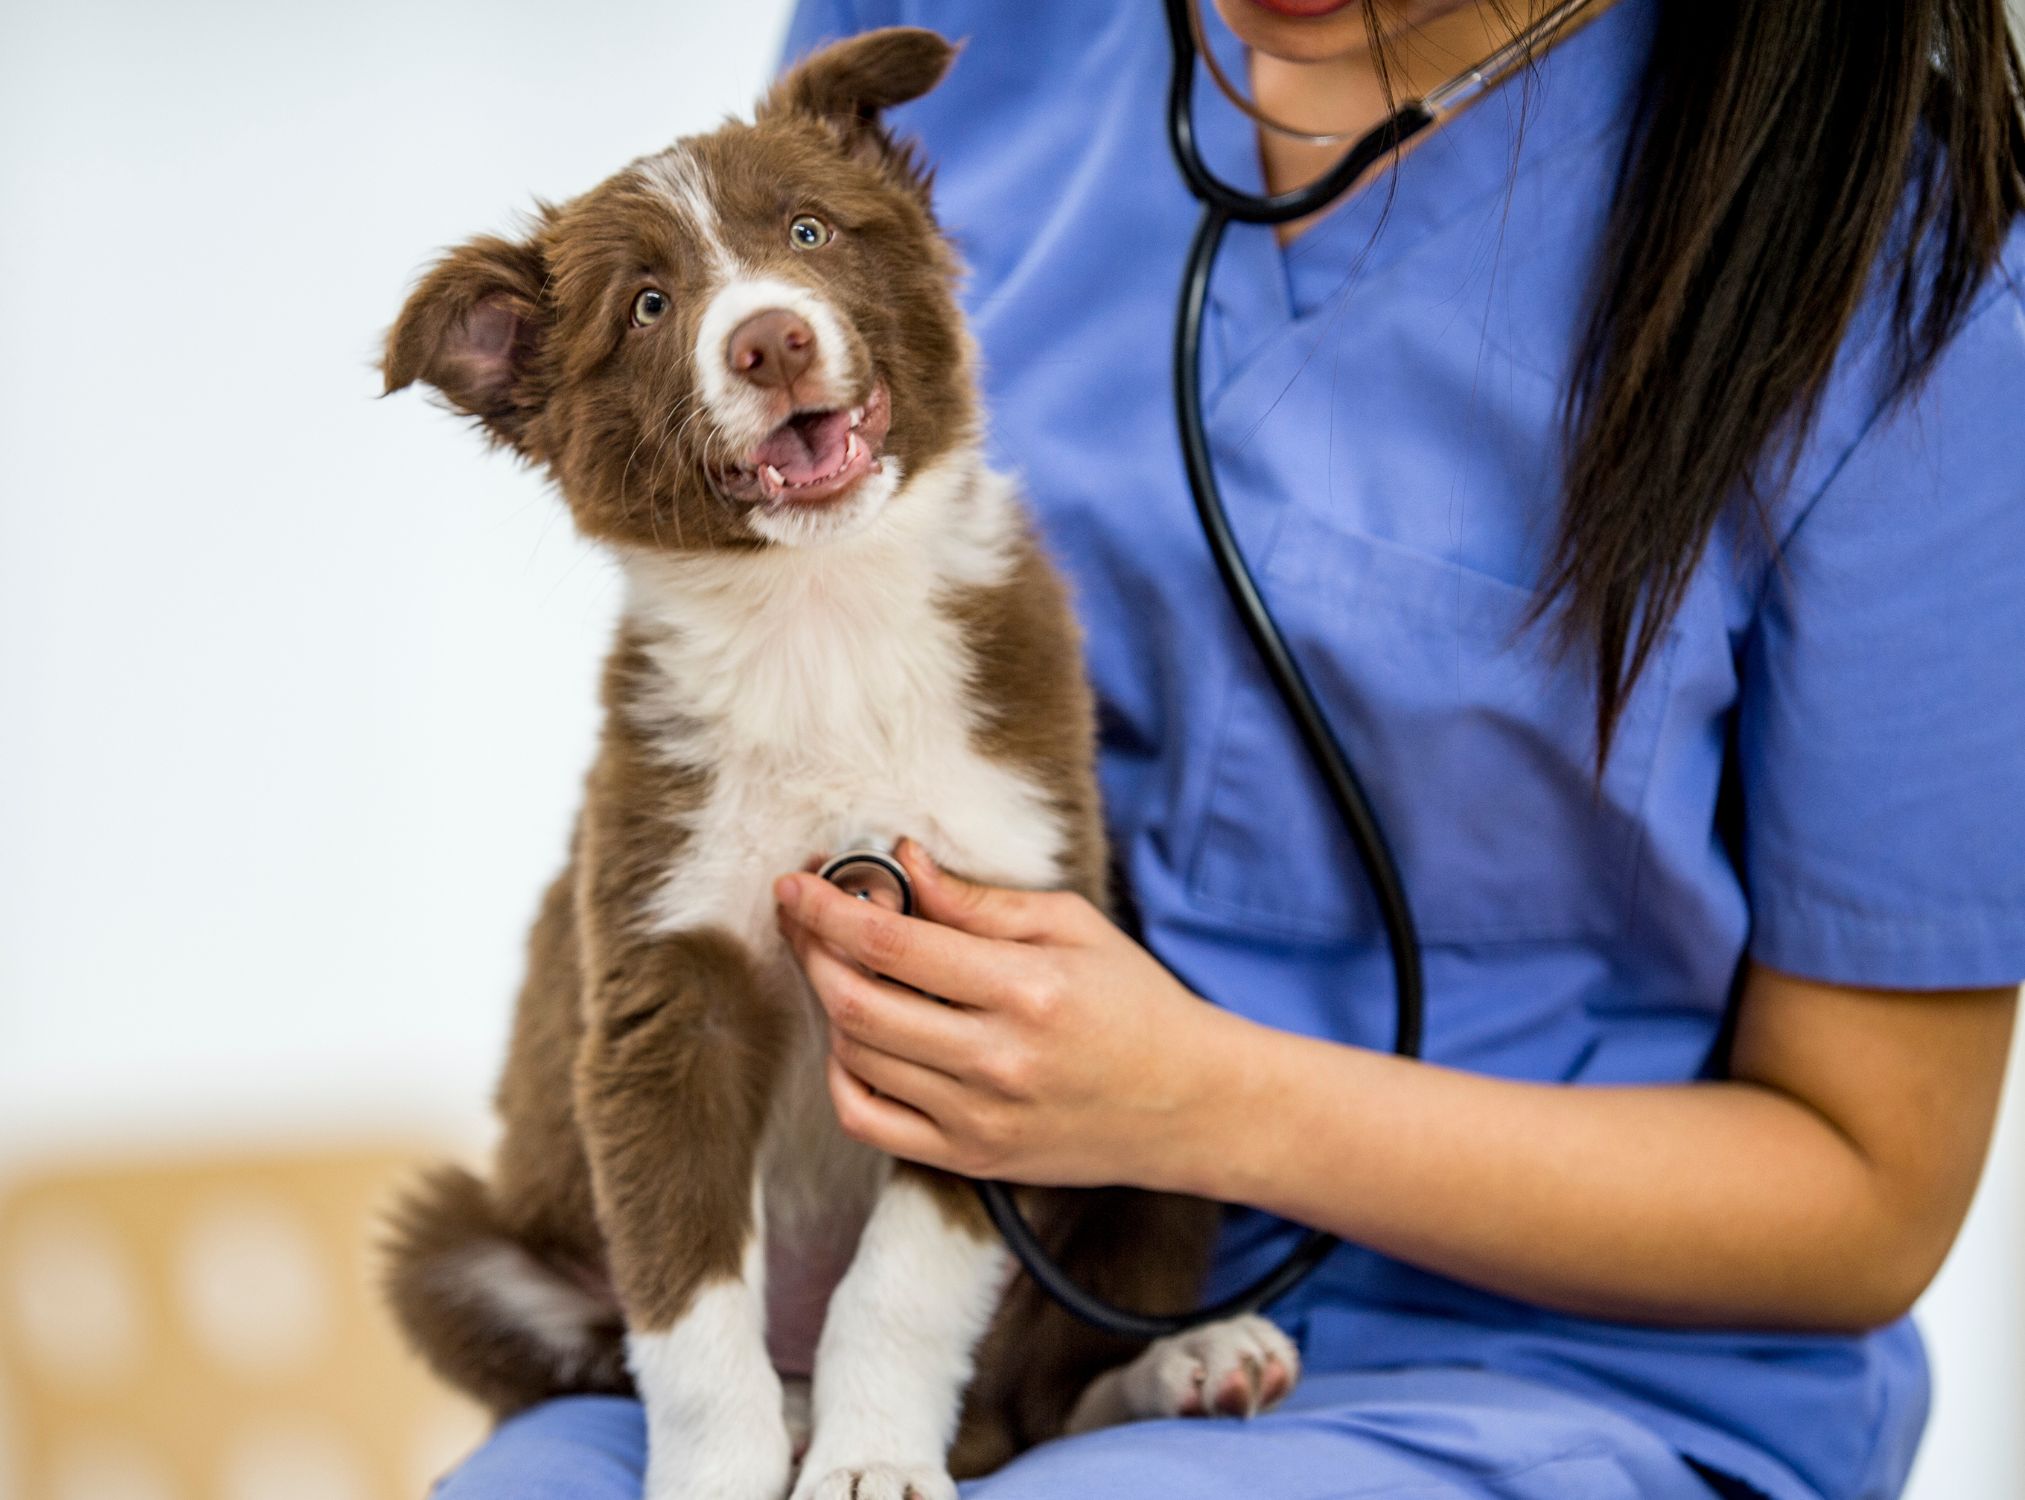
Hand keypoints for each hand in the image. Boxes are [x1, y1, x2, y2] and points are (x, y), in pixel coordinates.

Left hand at [773, 840, 1238, 1189]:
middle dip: (811, 951)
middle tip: (802, 916)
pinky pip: (868, 1122)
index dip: (828, 909)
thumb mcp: (1074, 927)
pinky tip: (855, 1038)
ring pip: (856, 1058)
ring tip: (840, 966)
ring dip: (828, 1005)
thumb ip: (980, 902)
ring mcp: (979, 1119)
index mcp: (1027, 990)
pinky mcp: (970, 1159)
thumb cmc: (1135, 1003)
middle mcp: (997, 1061)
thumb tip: (904, 864)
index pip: (893, 944)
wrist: (1191, 1104)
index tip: (795, 881)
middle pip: (857, 1003)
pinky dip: (842, 1075)